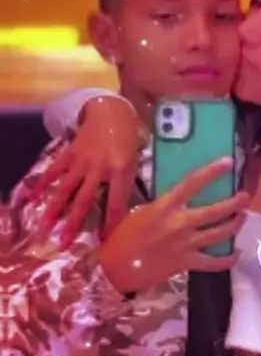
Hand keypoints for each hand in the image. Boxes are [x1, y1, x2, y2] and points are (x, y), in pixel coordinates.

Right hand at [30, 96, 142, 245]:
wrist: (111, 112)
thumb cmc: (127, 141)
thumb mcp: (133, 163)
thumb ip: (125, 186)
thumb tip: (118, 214)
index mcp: (121, 170)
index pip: (116, 204)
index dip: (110, 225)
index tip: (103, 243)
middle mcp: (100, 167)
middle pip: (85, 200)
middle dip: (74, 223)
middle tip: (65, 244)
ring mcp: (82, 160)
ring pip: (66, 188)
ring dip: (54, 209)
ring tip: (45, 227)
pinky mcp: (70, 153)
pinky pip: (55, 171)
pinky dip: (43, 183)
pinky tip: (32, 197)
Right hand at [98, 157, 248, 293]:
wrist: (116, 268)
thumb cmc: (123, 237)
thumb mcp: (139, 212)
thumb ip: (162, 206)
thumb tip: (178, 199)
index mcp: (165, 206)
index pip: (193, 183)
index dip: (212, 171)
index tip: (228, 162)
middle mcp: (180, 223)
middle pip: (216, 210)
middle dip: (235, 203)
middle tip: (245, 197)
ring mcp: (186, 244)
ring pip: (220, 233)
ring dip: (235, 225)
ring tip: (243, 218)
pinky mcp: (187, 263)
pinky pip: (214, 262)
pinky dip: (228, 259)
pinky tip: (237, 254)